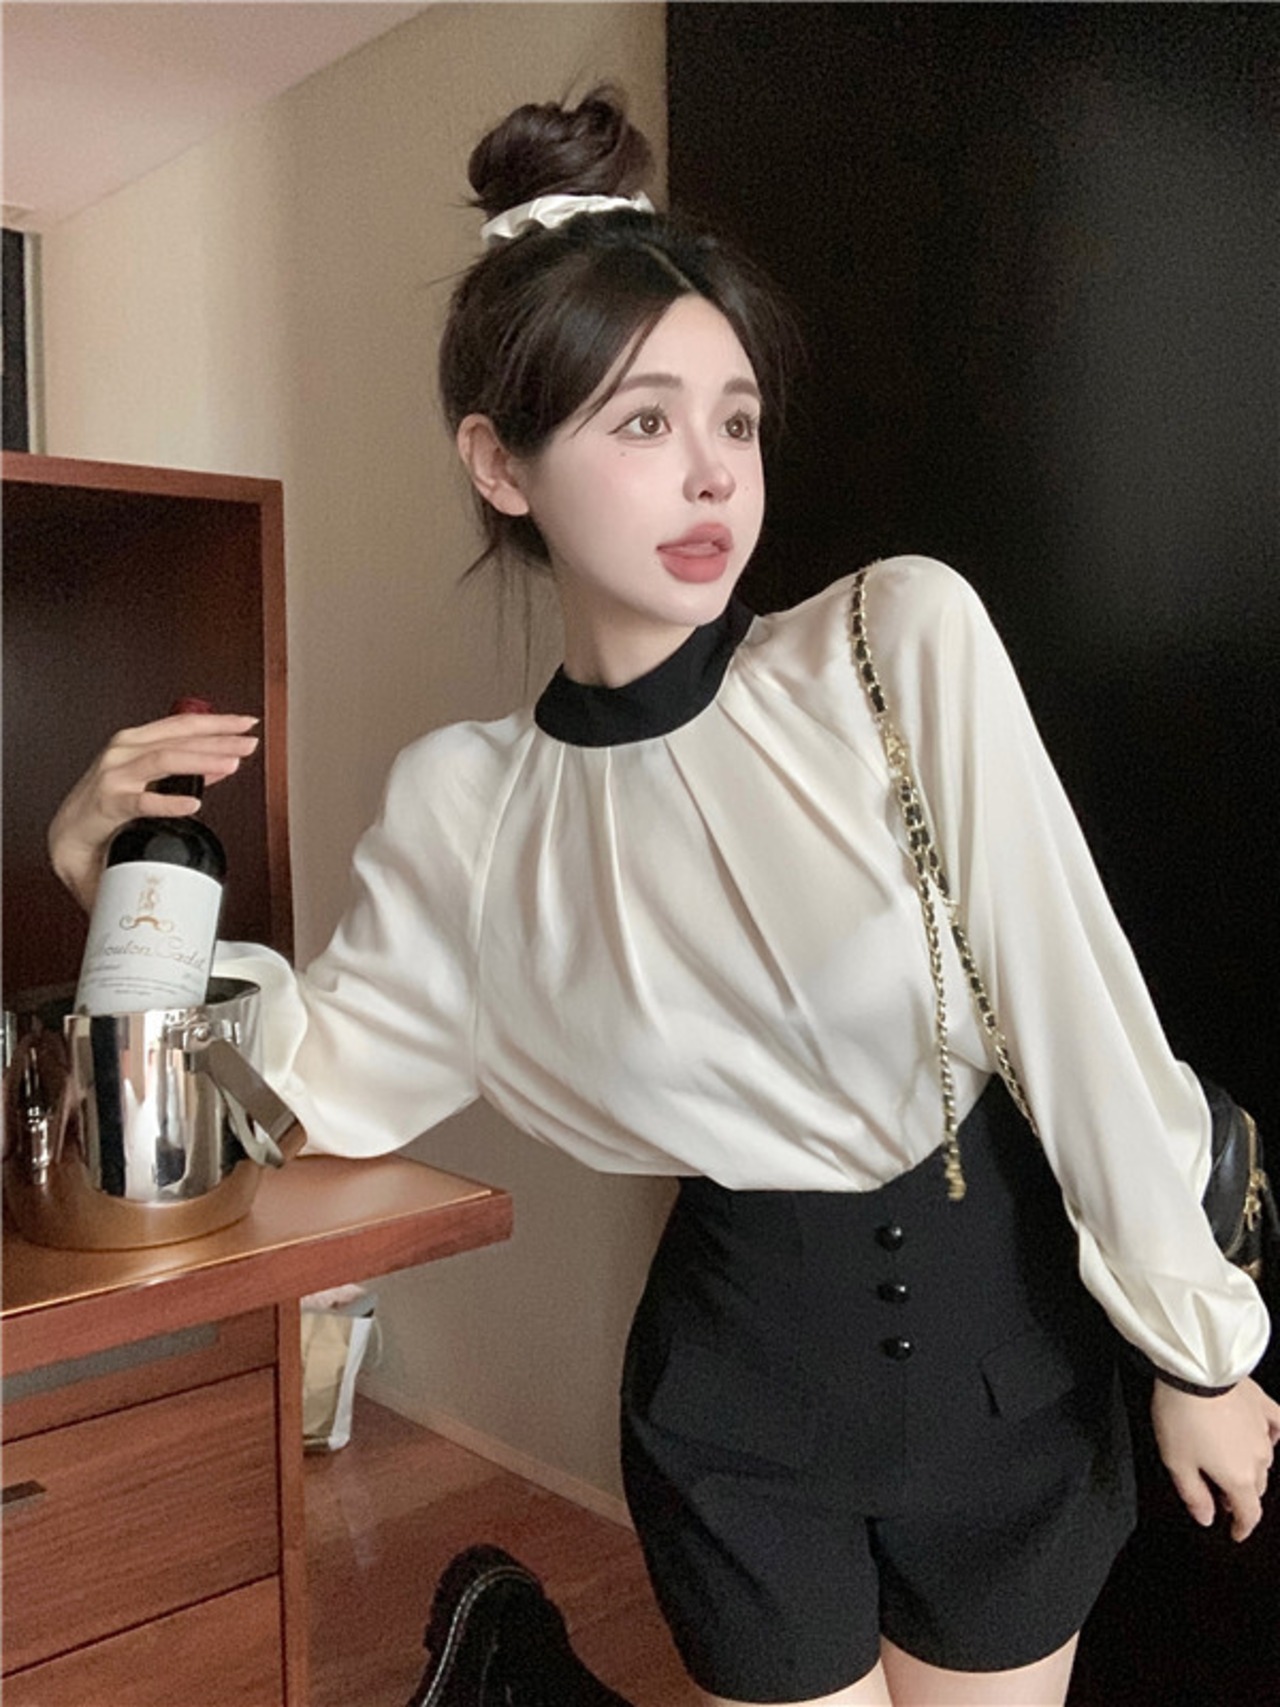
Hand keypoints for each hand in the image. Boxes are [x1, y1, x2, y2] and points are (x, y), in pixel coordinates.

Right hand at [48, 712, 259, 910]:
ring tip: (232, 764)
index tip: (246, 722)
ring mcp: (114, 774)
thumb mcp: (151, 782)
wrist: (70, 836)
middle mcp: (124, 751)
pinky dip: (170, 802)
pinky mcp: (107, 802)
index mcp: (135, 742)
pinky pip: (142, 801)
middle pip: (178, 738)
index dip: (216, 722)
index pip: (181, 724)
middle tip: (248, 742)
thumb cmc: (107, 805)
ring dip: (201, 760)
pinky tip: (192, 804)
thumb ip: (186, 772)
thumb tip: (224, 763)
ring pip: (164, 759)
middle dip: (218, 739)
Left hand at [1151, 1375, 1279, 1541]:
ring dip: (1250, 1467)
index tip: (1236, 1532)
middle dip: (1239, 1495)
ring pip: (1264, 1460)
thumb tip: (1205, 1518)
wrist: (1194, 1371)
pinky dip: (1274, 1433)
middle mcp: (1258, 1457)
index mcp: (1238, 1477)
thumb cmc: (1182, 1415)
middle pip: (1255, 1487)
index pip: (1248, 1514)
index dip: (1242, 1527)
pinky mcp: (1262, 1404)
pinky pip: (1276, 1424)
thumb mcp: (1177, 1463)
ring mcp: (1263, 1430)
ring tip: (1228, 1462)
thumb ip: (1194, 1495)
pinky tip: (1269, 1435)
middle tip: (1218, 1492)